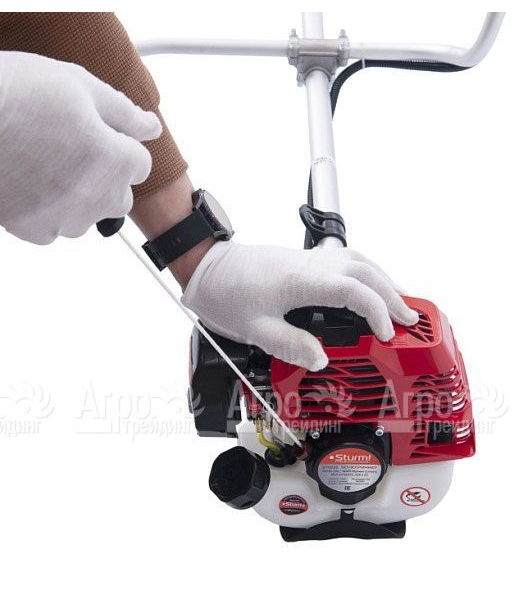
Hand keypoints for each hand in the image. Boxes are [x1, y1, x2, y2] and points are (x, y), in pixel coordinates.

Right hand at [0, 41, 160, 243]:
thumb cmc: (20, 90)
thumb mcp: (82, 86)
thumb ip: (125, 114)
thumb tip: (152, 129)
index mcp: (112, 159)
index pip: (140, 166)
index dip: (122, 147)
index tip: (100, 137)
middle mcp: (93, 195)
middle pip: (120, 199)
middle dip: (107, 178)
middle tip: (74, 153)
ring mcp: (61, 216)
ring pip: (87, 218)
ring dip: (78, 200)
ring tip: (47, 167)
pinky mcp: (30, 229)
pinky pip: (53, 231)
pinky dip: (48, 214)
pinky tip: (30, 185)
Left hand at [181, 241, 418, 369]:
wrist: (207, 268)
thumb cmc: (225, 294)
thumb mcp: (255, 329)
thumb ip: (290, 345)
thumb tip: (322, 359)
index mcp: (301, 281)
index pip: (354, 291)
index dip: (377, 311)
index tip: (387, 334)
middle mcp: (310, 264)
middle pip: (365, 271)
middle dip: (392, 294)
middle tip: (411, 320)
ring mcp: (307, 258)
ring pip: (358, 260)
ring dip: (383, 279)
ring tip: (400, 301)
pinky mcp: (302, 260)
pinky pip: (344, 259)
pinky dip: (365, 272)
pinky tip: (366, 287)